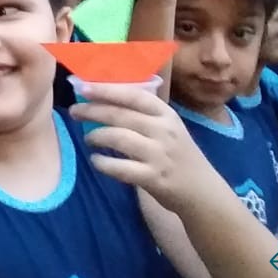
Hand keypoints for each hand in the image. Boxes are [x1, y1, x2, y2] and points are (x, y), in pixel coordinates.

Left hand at [71, 83, 212, 213]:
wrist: (202, 191)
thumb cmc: (177, 154)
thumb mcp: (167, 127)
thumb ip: (142, 114)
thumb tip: (102, 99)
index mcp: (166, 114)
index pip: (133, 95)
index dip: (107, 90)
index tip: (84, 87)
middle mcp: (164, 131)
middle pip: (120, 115)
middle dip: (92, 111)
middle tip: (74, 111)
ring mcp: (159, 155)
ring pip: (118, 138)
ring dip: (96, 136)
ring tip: (88, 138)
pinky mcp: (154, 178)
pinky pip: (120, 168)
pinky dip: (103, 163)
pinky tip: (96, 161)